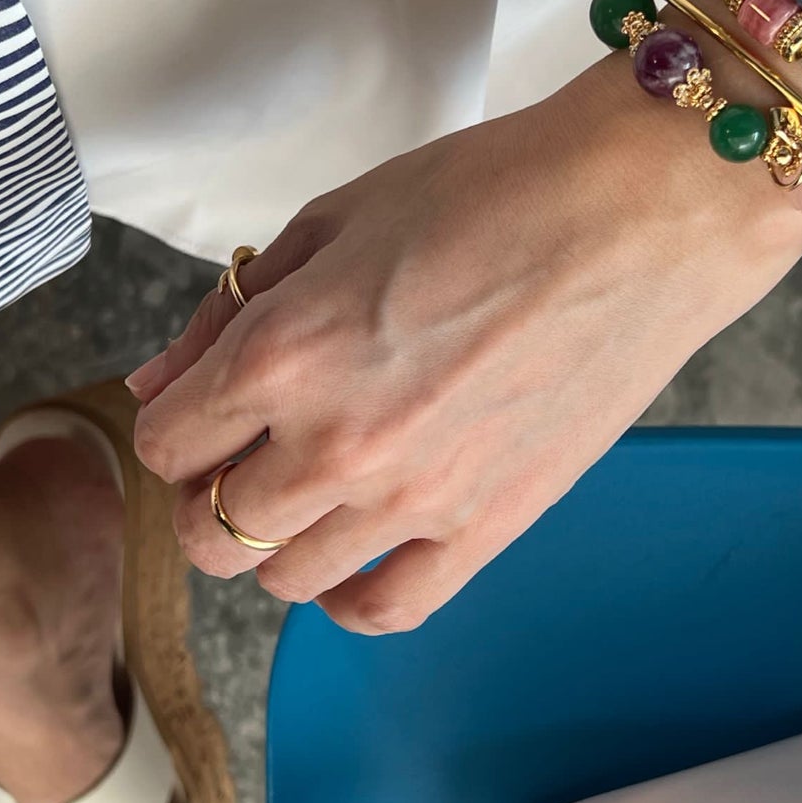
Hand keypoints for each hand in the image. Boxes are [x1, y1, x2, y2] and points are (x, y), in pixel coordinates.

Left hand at [129, 21, 801, 632]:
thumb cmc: (494, 191)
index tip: (206, 415)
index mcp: (282, 354)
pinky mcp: (489, 529)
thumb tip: (161, 385)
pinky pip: (387, 611)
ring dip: (278, 545)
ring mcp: (414, 500)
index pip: (167, 446)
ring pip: (285, 582)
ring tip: (314, 498)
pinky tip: (357, 563)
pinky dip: (352, 600)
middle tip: (246, 462)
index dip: (177, 428)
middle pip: (210, 536)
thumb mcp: (334, 219)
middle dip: (208, 500)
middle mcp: (334, 444)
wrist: (640, 214)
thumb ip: (228, 312)